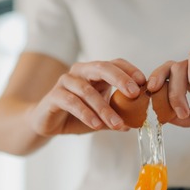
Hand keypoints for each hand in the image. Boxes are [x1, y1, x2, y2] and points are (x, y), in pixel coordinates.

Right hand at [29, 59, 145, 135]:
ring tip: (117, 124)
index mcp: (93, 72)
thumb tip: (137, 122)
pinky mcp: (54, 96)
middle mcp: (79, 72)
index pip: (114, 63)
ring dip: (104, 108)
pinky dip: (86, 114)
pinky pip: (72, 102)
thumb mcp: (100, 115)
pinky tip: (96, 125)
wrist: (46, 123)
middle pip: (101, 67)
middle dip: (120, 79)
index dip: (129, 70)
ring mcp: (65, 82)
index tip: (143, 83)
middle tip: (135, 93)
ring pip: (87, 90)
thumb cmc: (75, 116)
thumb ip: (116, 116)